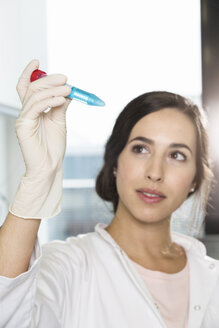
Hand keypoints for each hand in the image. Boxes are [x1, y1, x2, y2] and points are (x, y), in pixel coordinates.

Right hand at [15, 59, 71, 176]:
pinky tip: (62, 99)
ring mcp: (23, 118)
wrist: (50, 166)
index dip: (29, 73)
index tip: (38, 62)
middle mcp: (26, 112)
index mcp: (33, 110)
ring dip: (53, 89)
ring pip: (34, 95)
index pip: (27, 87)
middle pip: (32, 88)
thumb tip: (68, 89)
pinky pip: (35, 107)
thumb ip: (61, 105)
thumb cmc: (53, 146)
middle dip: (48, 80)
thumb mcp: (60, 121)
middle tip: (65, 78)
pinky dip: (49, 101)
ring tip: (68, 89)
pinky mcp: (23, 125)